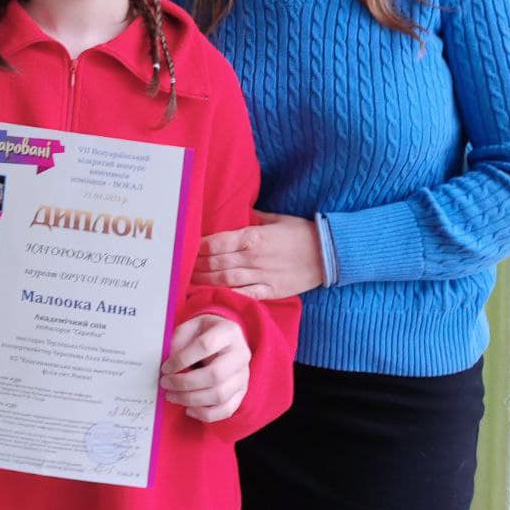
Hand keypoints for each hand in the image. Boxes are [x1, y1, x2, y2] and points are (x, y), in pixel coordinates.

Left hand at [159, 313, 249, 421]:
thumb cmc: (206, 332)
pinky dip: (204, 414)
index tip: (165, 367)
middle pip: (214, 375)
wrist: (226, 340)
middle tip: (166, 383)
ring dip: (191, 400)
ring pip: (219, 396)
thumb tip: (171, 363)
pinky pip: (226, 410)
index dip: (182, 359)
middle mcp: (241, 355)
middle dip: (185, 383)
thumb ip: (180, 340)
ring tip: (172, 396)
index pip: (205, 346)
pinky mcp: (241, 393)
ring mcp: (243, 376)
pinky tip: (188, 409)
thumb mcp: (192, 326)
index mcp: (229, 332)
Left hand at [194, 213, 323, 298]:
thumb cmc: (302, 232)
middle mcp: (254, 258)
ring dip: (204, 281)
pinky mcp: (271, 291)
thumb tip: (236, 213)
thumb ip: (252, 218)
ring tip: (188, 281)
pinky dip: (227, 296)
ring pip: (226, 280)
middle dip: (196, 265)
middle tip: (179, 267)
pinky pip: (245, 295)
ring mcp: (262, 276)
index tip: (185, 248)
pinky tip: (213, 296)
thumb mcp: (275, 219)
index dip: (198, 247)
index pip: (217, 242)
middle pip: (217, 263)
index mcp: (253, 237)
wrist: (330, 253)